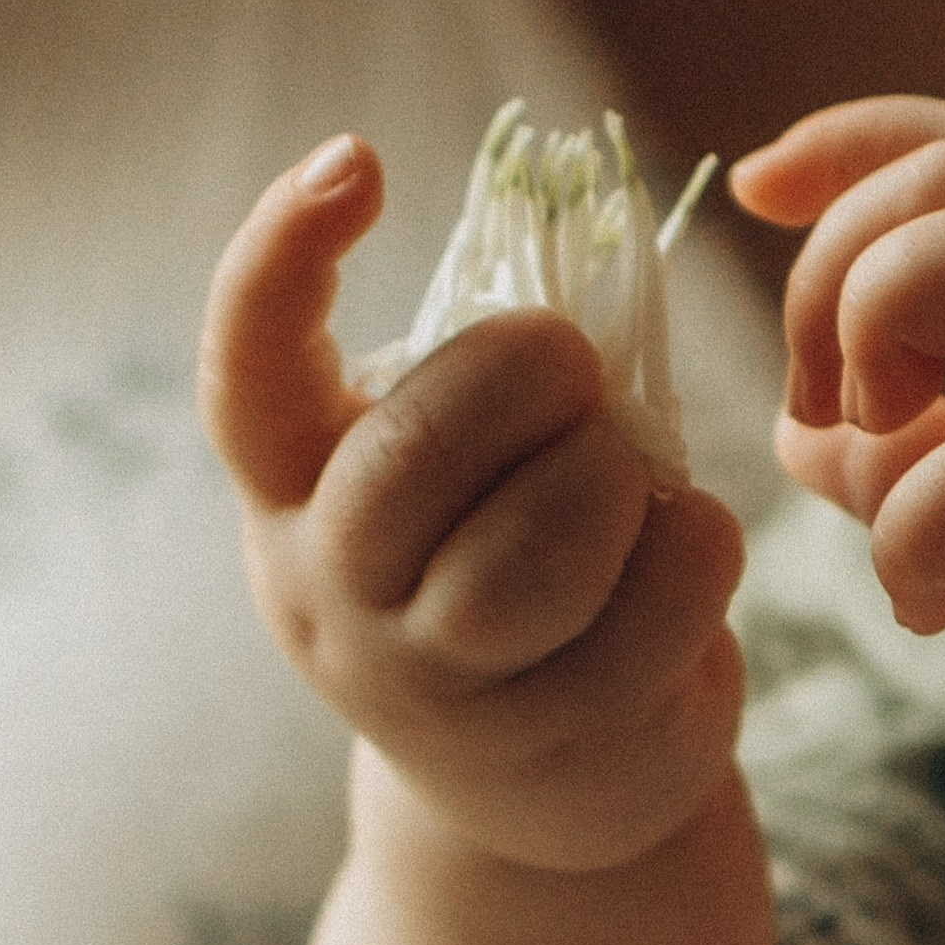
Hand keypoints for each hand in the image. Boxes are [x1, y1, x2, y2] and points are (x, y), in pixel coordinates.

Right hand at [201, 141, 747, 874]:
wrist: (545, 784)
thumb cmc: (496, 565)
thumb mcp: (444, 481)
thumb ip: (463, 395)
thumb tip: (574, 316)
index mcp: (290, 494)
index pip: (246, 373)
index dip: (282, 257)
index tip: (358, 160)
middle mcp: (332, 593)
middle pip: (418, 451)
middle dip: (528, 374)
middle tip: (572, 371)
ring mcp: (436, 686)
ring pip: (539, 549)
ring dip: (615, 478)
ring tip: (625, 479)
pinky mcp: (560, 741)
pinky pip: (661, 597)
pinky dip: (698, 542)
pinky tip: (681, 551)